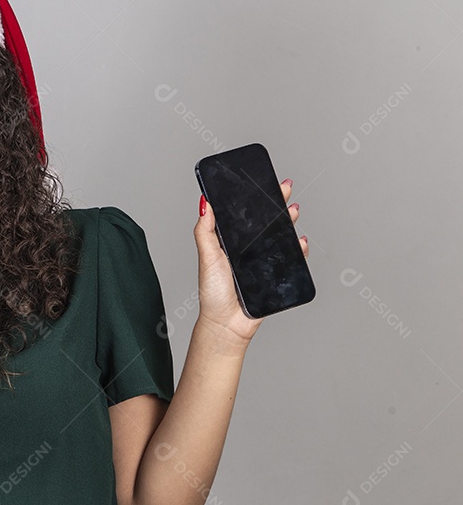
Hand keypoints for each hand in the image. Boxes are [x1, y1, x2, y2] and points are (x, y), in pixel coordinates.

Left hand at [193, 178, 308, 345]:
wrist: (227, 323)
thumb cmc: (213, 291)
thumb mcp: (207, 256)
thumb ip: (205, 231)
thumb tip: (205, 203)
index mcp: (230, 242)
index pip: (244, 215)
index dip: (253, 199)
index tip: (261, 181)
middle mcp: (247, 249)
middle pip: (265, 222)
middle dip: (275, 203)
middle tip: (284, 187)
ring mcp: (262, 261)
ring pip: (279, 237)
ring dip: (288, 222)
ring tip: (293, 210)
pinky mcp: (274, 275)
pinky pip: (290, 259)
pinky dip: (298, 249)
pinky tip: (299, 241)